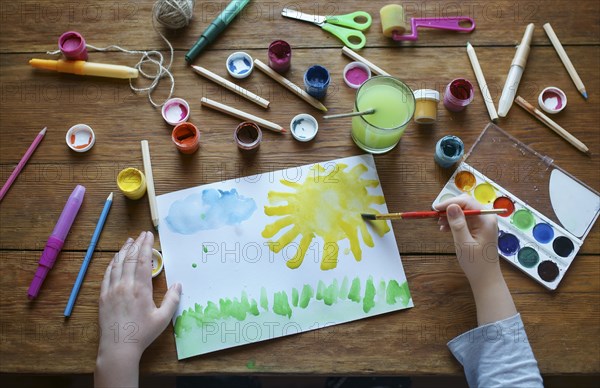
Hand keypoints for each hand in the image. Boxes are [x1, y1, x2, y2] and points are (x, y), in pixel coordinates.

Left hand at [95, 231, 180, 386]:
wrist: (118, 347)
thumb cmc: (142, 333)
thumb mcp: (163, 318)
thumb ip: (172, 299)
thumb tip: (178, 284)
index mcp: (140, 289)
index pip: (143, 261)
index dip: (146, 246)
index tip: (149, 235)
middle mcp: (125, 285)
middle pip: (130, 259)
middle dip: (136, 244)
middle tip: (141, 234)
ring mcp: (112, 290)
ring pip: (117, 264)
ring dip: (124, 250)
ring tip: (129, 241)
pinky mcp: (103, 296)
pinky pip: (107, 275)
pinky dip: (112, 263)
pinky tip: (115, 259)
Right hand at [435, 194, 500, 287]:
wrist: (485, 278)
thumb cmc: (476, 263)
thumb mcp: (464, 243)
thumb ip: (458, 224)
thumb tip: (451, 206)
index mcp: (486, 220)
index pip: (467, 202)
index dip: (451, 203)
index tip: (436, 209)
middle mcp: (486, 219)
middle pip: (466, 205)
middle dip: (450, 208)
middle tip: (436, 216)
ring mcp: (483, 224)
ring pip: (464, 212)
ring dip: (451, 215)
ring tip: (439, 225)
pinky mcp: (479, 230)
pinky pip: (465, 220)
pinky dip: (454, 222)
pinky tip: (445, 229)